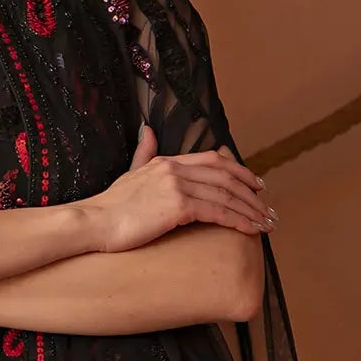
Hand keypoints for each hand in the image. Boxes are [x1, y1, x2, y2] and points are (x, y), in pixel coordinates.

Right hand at [80, 122, 274, 253]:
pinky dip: (238, 220)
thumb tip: (148, 130)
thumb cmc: (108, 207)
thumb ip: (143, 153)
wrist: (93, 223)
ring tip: (266, 223)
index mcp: (166, 161)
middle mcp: (175, 169)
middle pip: (225, 176)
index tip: (255, 184)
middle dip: (251, 193)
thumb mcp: (128, 173)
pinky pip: (217, 212)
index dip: (238, 171)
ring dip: (250, 210)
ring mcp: (177, 186)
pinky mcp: (178, 206)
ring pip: (226, 194)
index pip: (213, 160)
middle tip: (267, 208)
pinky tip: (251, 230)